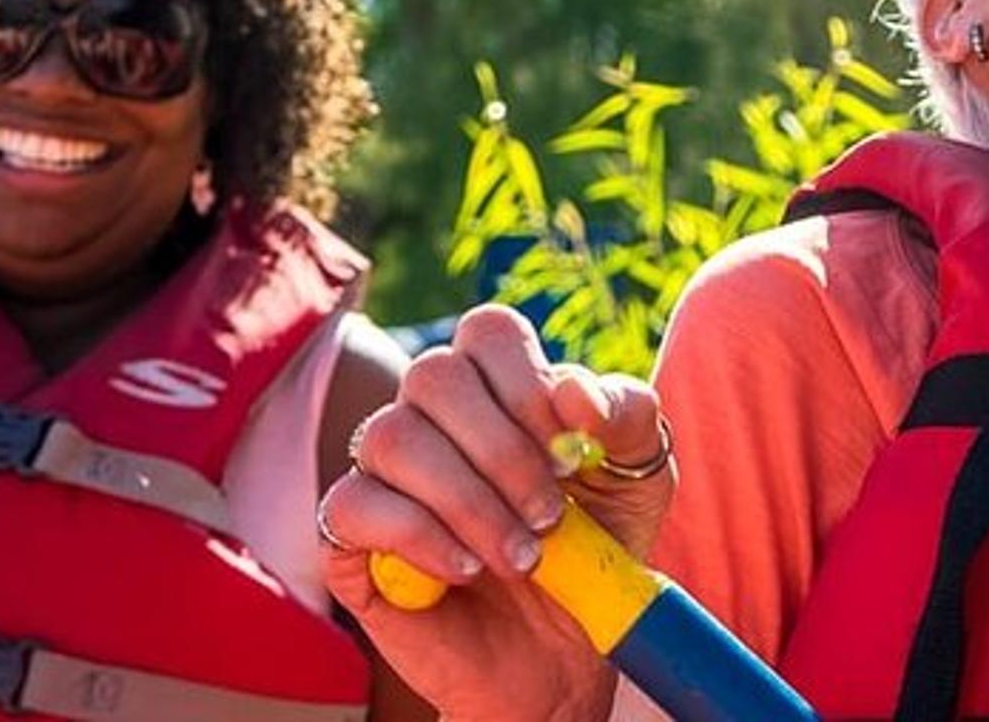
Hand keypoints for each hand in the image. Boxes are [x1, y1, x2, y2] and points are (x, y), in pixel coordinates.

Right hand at [319, 305, 674, 721]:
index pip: (487, 331)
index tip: (570, 450)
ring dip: (469, 502)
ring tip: (521, 557)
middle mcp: (431, 416)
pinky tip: (466, 571)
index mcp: (496, 385)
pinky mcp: (349, 535)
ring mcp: (383, 472)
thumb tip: (574, 393)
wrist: (561, 657)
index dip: (527, 381)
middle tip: (550, 513)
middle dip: (503, 450)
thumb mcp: (639, 479)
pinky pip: (354, 505)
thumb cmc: (595, 553)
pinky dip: (420, 538)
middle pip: (434, 375)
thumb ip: (626, 416)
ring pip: (392, 438)